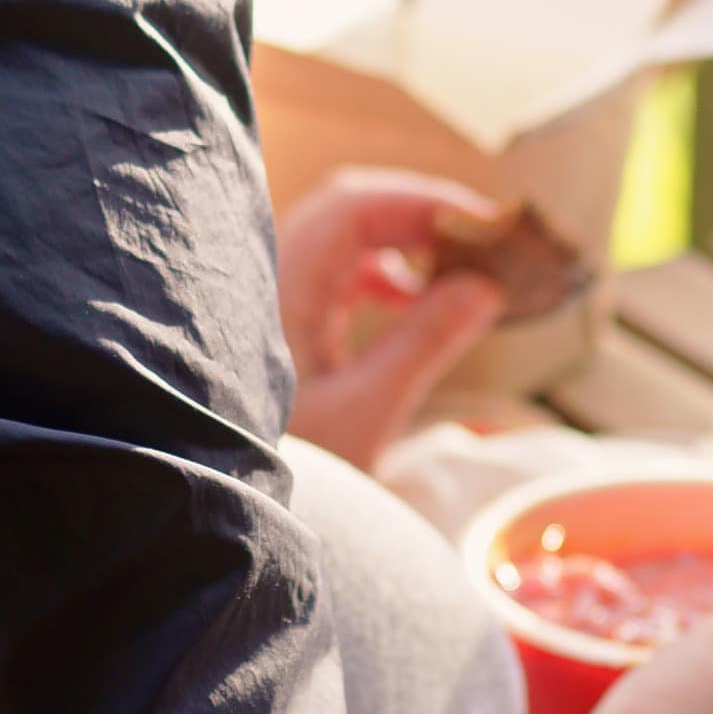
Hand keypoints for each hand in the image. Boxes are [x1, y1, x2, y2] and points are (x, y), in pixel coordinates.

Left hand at [278, 168, 507, 466]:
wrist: (226, 510)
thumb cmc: (289, 469)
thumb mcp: (364, 414)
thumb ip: (424, 343)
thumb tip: (486, 285)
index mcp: (278, 294)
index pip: (352, 210)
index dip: (422, 202)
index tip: (486, 223)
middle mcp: (270, 284)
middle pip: (348, 211)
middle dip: (419, 214)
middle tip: (484, 236)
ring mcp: (274, 301)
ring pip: (343, 241)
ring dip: (403, 242)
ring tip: (459, 267)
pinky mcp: (284, 325)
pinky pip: (337, 275)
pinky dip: (383, 274)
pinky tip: (414, 298)